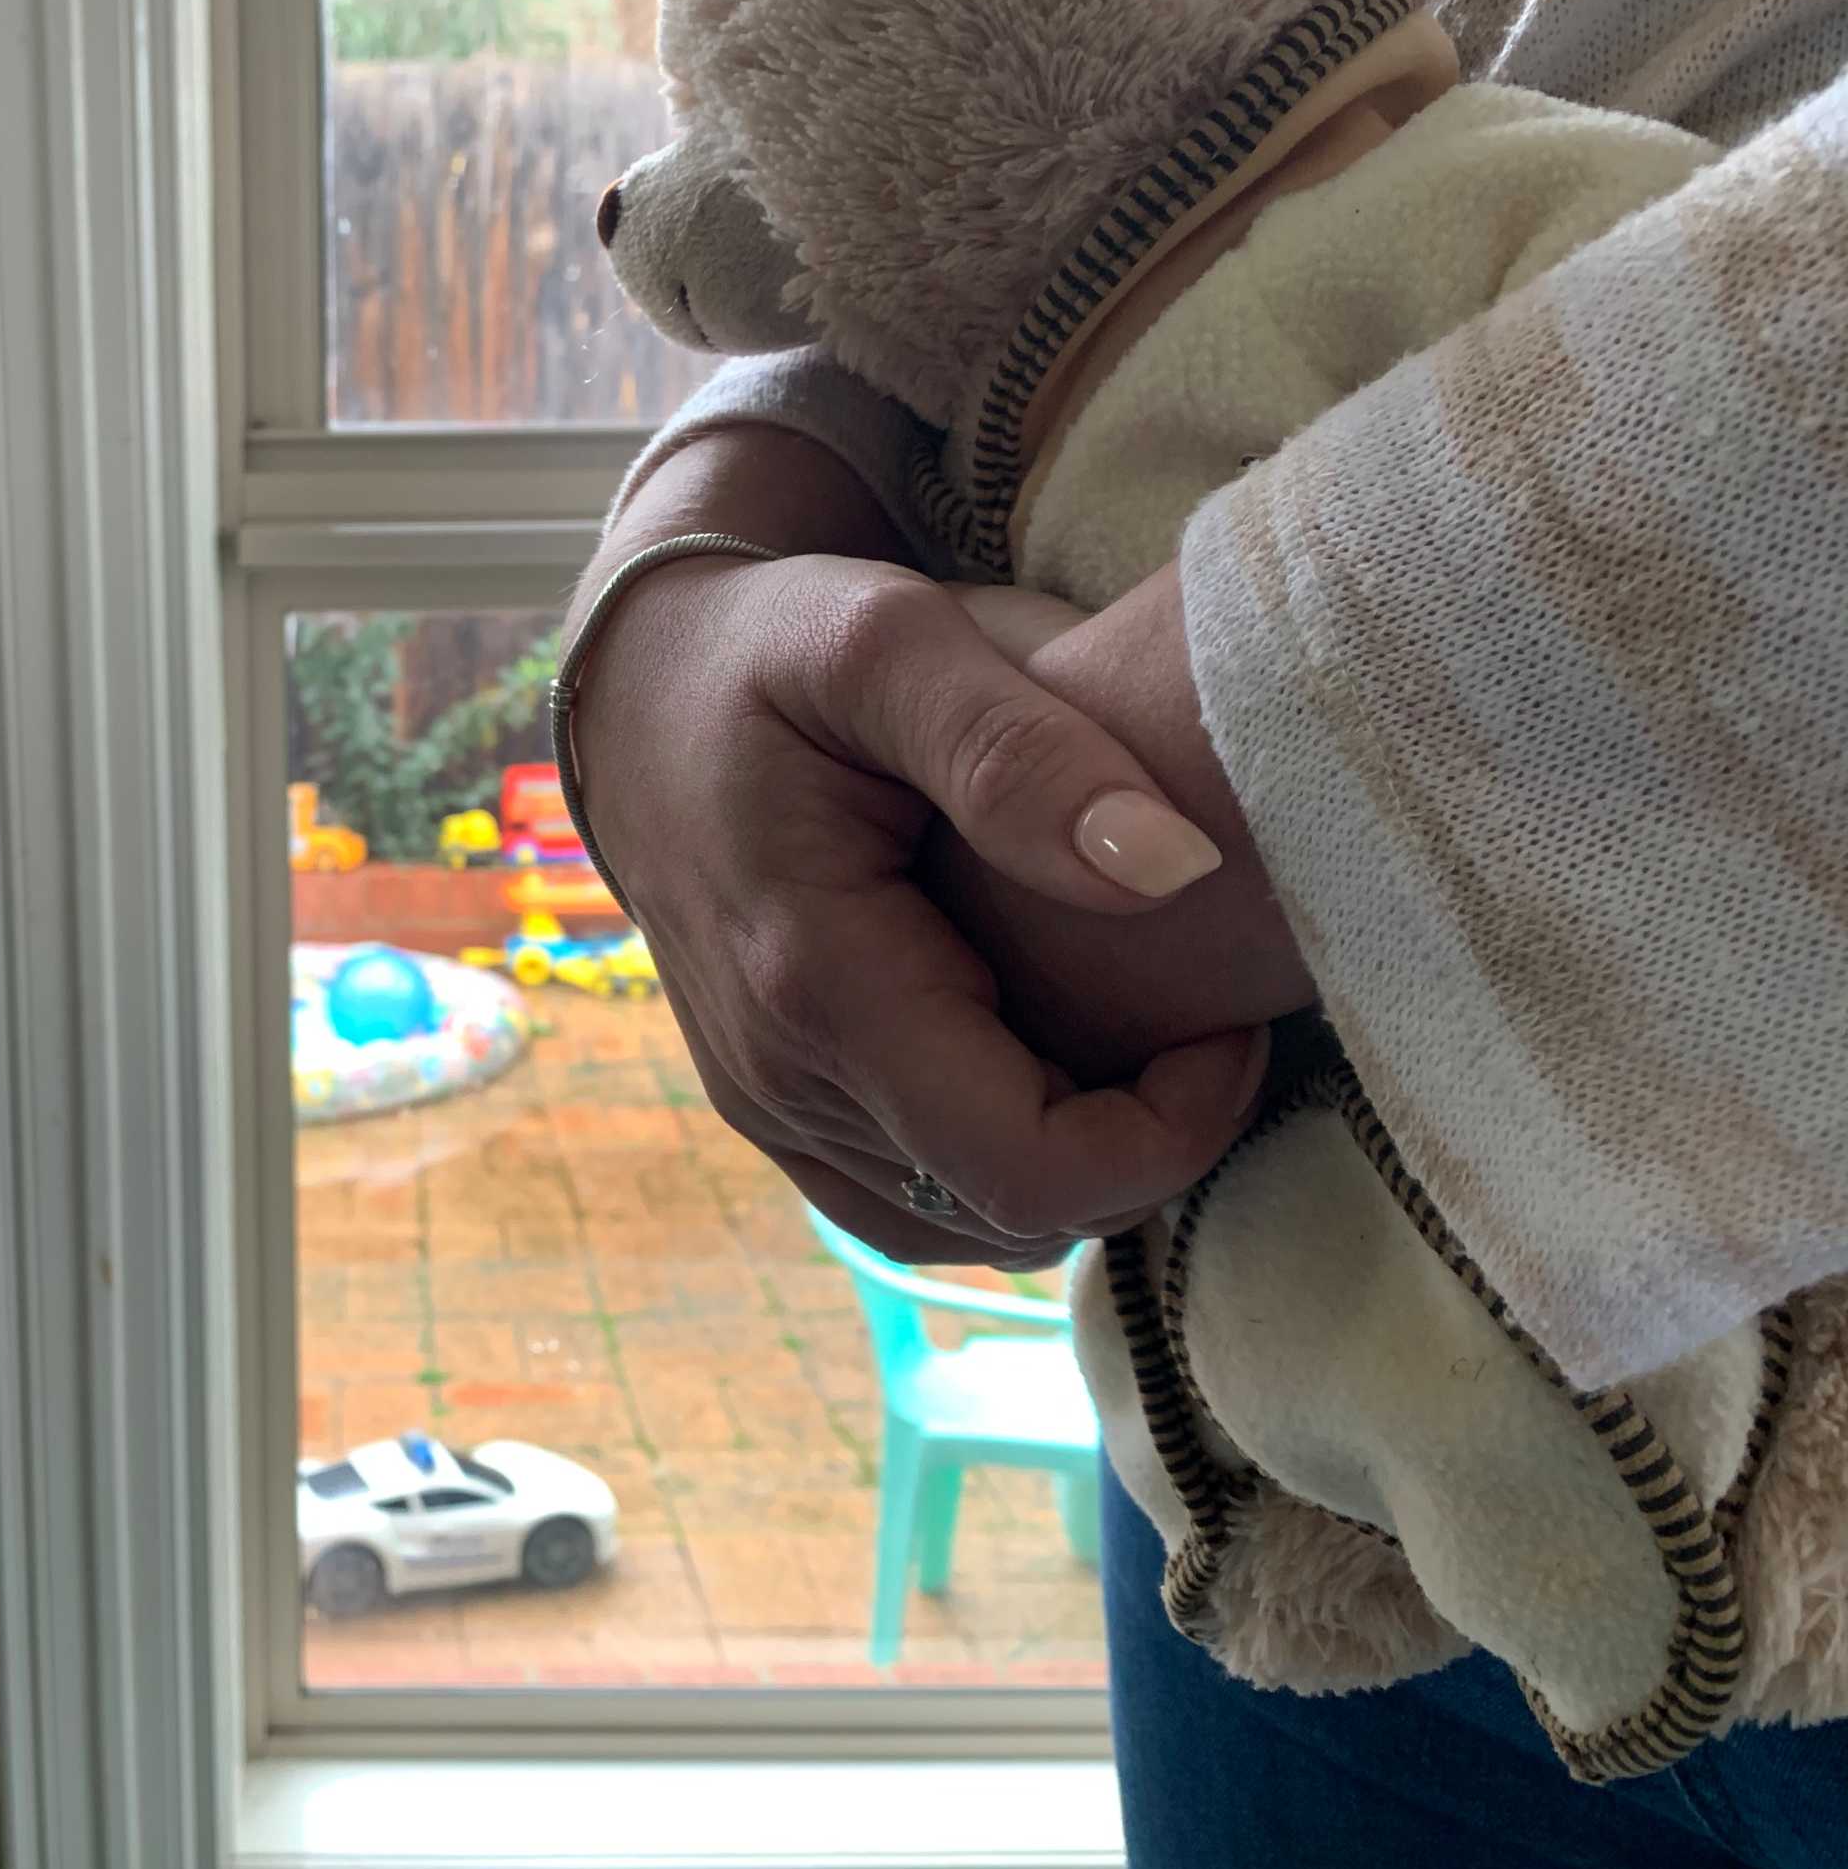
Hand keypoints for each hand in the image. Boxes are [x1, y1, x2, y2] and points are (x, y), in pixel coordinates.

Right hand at [573, 543, 1272, 1264]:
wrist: (640, 689)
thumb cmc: (775, 648)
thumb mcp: (892, 642)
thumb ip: (1025, 750)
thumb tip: (1177, 871)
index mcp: (815, 980)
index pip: (1025, 1167)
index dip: (1170, 1134)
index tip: (1228, 1023)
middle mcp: (777, 1076)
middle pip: (1012, 1213)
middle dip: (1145, 1145)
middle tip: (1207, 1018)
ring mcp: (768, 1106)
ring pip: (969, 1226)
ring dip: (1081, 1163)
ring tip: (1141, 1044)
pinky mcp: (775, 1109)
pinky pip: (915, 1204)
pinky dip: (1005, 1167)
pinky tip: (1057, 1068)